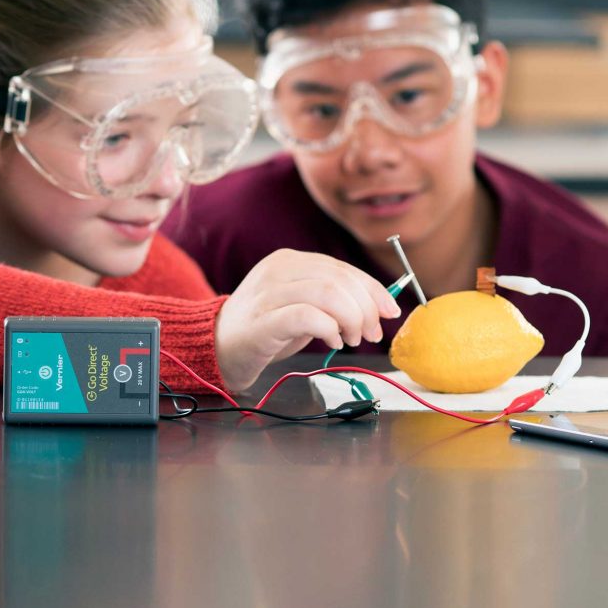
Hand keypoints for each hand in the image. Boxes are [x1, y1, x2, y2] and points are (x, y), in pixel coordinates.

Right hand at [214, 249, 400, 391]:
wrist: (217, 347)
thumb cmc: (265, 328)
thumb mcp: (302, 304)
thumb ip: (333, 298)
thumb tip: (379, 305)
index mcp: (290, 260)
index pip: (342, 268)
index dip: (372, 289)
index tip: (390, 311)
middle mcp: (278, 269)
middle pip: (339, 279)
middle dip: (366, 307)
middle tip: (372, 332)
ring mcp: (268, 293)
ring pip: (327, 293)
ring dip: (351, 319)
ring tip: (353, 339)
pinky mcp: (263, 320)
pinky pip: (308, 316)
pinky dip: (330, 329)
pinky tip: (333, 341)